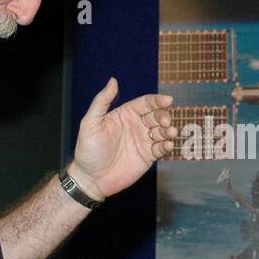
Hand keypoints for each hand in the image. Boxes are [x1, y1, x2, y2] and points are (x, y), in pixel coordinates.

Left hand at [70, 78, 176, 199]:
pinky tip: (167, 145)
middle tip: (166, 121)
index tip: (167, 100)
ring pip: (162, 131)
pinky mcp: (147, 156)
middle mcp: (136, 126)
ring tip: (170, 132)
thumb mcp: (90, 122)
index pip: (145, 103)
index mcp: (125, 114)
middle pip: (156, 116)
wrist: (90, 178)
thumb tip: (113, 80)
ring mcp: (143, 141)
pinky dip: (167, 146)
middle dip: (164, 116)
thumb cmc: (88, 150)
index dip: (157, 100)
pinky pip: (161, 148)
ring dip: (169, 130)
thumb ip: (102, 101)